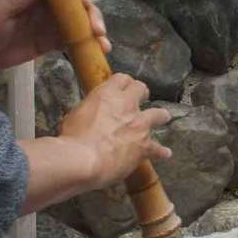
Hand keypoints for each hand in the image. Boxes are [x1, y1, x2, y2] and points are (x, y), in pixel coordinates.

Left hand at [0, 0, 110, 70]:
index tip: (84, 4)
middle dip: (91, 16)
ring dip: (93, 33)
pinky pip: (70, 43)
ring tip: (103, 46)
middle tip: (97, 30)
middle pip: (77, 7)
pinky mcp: (48, 43)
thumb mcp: (0, 8)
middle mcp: (48, 6)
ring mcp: (50, 25)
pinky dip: (84, 47)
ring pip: (78, 25)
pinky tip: (95, 54)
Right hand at [59, 73, 171, 189]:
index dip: (124, 83)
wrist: (83, 159)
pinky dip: (161, 151)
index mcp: (107, 95)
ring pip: (159, 114)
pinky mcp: (144, 146)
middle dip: (142, 93)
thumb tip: (86, 116)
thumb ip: (86, 113)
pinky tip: (165, 153)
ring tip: (163, 117)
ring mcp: (139, 125)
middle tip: (141, 97)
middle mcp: (126, 105)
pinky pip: (158, 148)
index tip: (123, 87)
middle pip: (141, 89)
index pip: (121, 79)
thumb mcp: (73, 117)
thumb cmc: (72, 139)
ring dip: (160, 116)